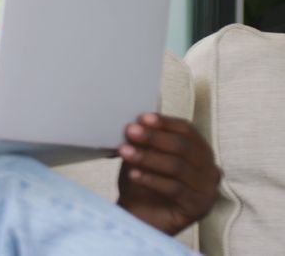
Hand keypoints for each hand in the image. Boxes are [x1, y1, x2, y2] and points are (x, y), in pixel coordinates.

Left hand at [117, 113, 221, 234]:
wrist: (139, 216)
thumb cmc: (143, 182)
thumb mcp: (142, 155)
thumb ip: (144, 140)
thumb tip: (136, 122)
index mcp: (199, 151)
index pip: (186, 130)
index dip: (164, 123)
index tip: (142, 118)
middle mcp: (209, 168)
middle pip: (183, 147)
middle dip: (153, 137)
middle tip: (130, 131)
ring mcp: (207, 189)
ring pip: (177, 167)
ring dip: (148, 157)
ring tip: (124, 152)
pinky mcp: (200, 207)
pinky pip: (175, 189)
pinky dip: (151, 179)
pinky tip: (133, 175)